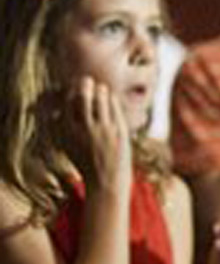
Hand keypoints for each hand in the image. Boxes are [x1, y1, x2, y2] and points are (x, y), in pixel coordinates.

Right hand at [59, 77, 131, 192]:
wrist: (105, 182)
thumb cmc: (87, 163)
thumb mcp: (68, 146)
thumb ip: (62, 128)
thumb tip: (57, 111)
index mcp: (66, 132)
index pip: (66, 102)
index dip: (70, 90)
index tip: (74, 86)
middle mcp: (82, 129)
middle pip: (82, 95)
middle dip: (85, 84)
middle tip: (88, 80)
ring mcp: (102, 128)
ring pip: (101, 97)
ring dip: (101, 90)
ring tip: (101, 89)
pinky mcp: (118, 130)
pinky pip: (115, 106)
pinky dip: (112, 99)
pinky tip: (111, 98)